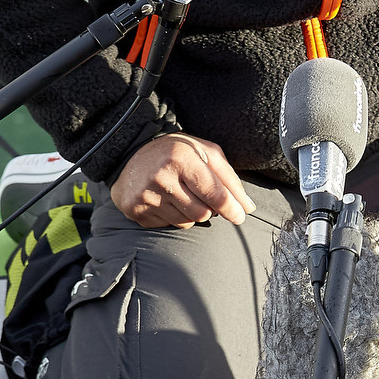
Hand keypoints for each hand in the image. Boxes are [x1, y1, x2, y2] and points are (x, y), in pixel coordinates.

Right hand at [110, 133, 255, 228]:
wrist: (131, 157)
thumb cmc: (176, 154)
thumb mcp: (204, 153)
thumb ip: (228, 178)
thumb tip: (247, 207)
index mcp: (181, 158)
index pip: (214, 193)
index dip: (232, 208)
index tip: (240, 216)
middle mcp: (162, 178)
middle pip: (203, 213)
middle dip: (211, 209)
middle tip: (204, 197)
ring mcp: (147, 197)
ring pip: (188, 222)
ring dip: (193, 214)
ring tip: (184, 195)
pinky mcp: (138, 212)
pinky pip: (170, 225)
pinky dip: (176, 217)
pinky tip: (168, 201)